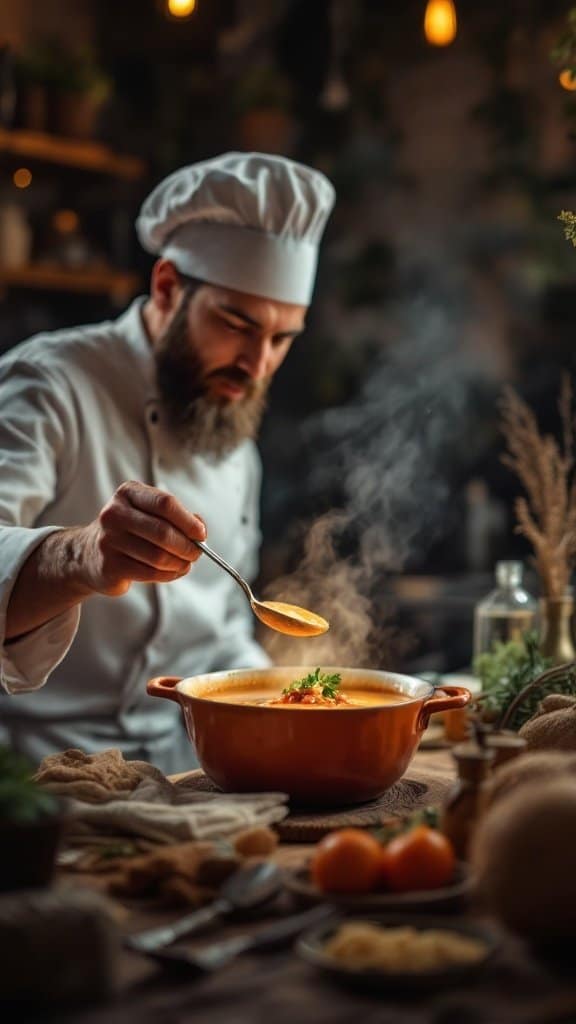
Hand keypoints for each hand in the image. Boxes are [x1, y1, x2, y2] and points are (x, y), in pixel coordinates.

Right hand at [77, 481, 206, 595]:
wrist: (88, 554)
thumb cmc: (130, 531)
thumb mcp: (149, 514)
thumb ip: (177, 518)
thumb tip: (200, 529)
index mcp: (128, 493)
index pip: (164, 503)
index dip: (188, 521)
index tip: (201, 534)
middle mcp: (114, 513)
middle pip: (162, 531)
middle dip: (187, 546)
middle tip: (196, 553)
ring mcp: (109, 540)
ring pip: (158, 556)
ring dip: (179, 563)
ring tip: (184, 564)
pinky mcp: (109, 565)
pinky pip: (149, 573)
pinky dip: (168, 575)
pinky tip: (171, 572)